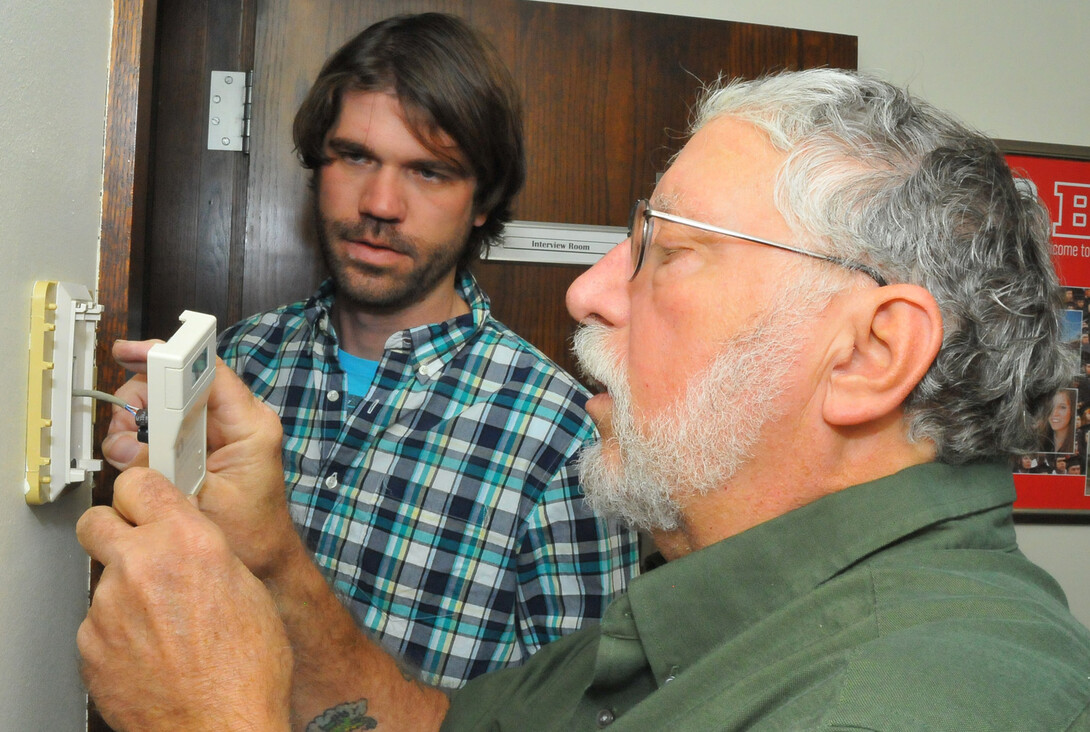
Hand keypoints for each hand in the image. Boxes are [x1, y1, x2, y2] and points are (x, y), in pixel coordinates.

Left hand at [77, 468, 291, 730]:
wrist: (221, 727)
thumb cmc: (247, 669)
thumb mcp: (249, 587)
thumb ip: (209, 551)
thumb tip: (192, 539)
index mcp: (189, 542)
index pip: (140, 483)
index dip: (144, 492)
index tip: (146, 500)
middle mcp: (141, 565)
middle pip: (96, 520)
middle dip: (114, 529)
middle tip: (138, 549)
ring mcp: (109, 607)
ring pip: (103, 578)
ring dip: (125, 590)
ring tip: (163, 623)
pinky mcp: (90, 645)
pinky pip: (98, 623)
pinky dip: (118, 632)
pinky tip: (151, 650)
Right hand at [102, 339, 298, 579]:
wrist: (265, 561)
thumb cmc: (250, 535)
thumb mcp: (203, 500)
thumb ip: (163, 467)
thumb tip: (128, 444)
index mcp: (250, 425)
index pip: (208, 371)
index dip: (168, 356)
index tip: (132, 354)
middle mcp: (238, 421)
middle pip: (179, 382)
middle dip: (141, 401)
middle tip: (125, 431)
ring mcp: (221, 432)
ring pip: (167, 404)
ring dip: (137, 425)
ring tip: (131, 454)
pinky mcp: (205, 446)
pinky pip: (167, 427)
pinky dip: (144, 439)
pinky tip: (140, 461)